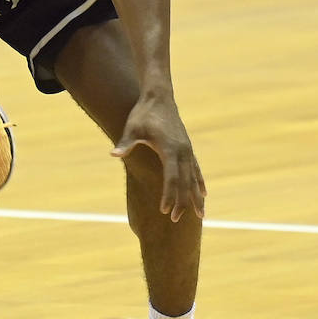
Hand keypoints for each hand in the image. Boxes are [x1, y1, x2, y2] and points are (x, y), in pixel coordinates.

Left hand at [111, 95, 205, 221]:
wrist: (159, 98)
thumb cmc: (143, 114)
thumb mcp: (132, 128)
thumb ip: (125, 143)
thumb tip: (113, 154)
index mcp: (170, 149)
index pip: (171, 178)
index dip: (169, 195)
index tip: (165, 211)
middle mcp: (183, 152)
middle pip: (184, 182)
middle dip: (181, 202)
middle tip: (176, 220)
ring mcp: (187, 150)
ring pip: (194, 178)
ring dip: (195, 196)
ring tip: (200, 215)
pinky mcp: (187, 148)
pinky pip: (196, 170)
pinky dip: (199, 183)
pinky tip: (203, 194)